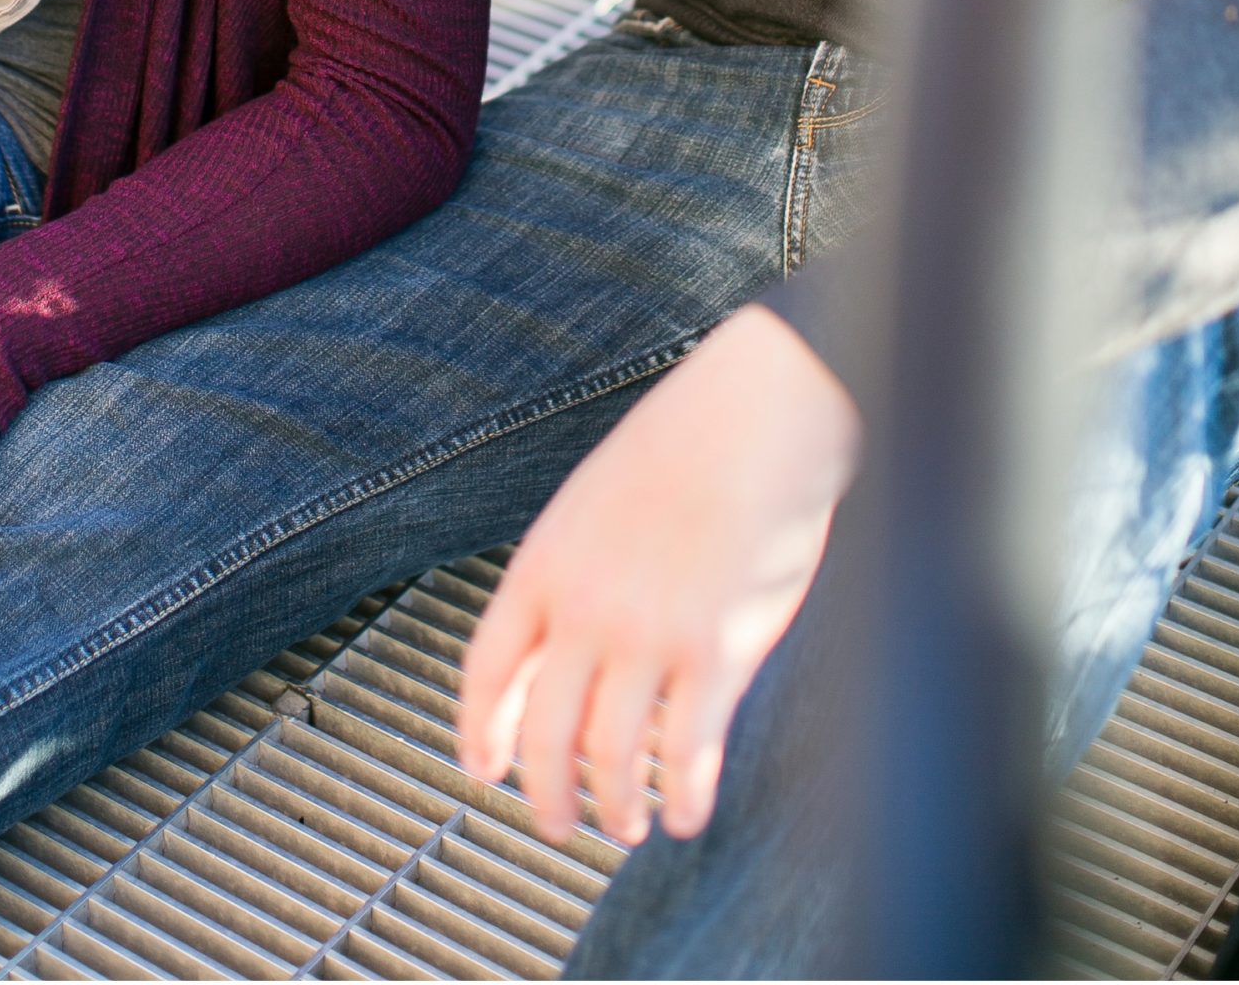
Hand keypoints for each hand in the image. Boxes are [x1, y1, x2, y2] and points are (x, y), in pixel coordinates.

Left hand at [459, 303, 861, 847]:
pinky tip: (682, 814)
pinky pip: (686, 753)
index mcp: (545, 564)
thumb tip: (551, 655)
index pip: (487, 671)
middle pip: (544, 735)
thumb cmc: (684, 450)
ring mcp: (650, 633)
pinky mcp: (717, 651)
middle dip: (546, 795)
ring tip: (627, 824)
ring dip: (615, 807)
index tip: (483, 770)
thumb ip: (568, 579)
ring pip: (611, 758)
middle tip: (558, 825)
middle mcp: (586, 608)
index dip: (480, 732)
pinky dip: (680, 798)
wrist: (758, 413)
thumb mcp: (592, 506)